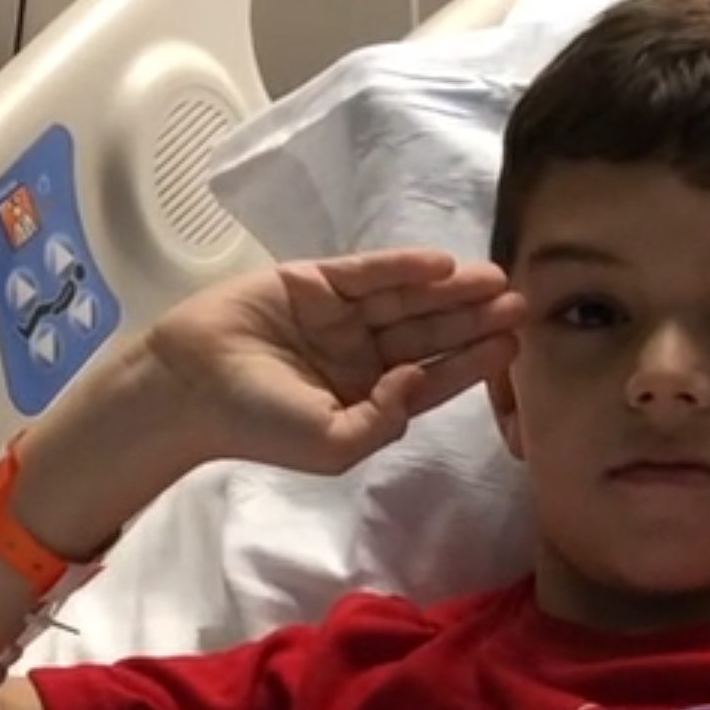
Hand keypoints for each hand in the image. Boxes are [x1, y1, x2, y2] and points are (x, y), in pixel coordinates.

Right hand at [139, 247, 524, 474]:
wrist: (185, 388)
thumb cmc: (258, 424)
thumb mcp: (332, 444)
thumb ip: (383, 422)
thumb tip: (418, 382)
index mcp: (370, 398)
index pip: (433, 378)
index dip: (473, 362)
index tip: (513, 346)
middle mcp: (362, 356)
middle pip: (430, 334)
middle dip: (475, 321)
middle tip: (523, 305)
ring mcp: (340, 317)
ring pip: (407, 301)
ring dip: (452, 291)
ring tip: (497, 281)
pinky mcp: (315, 282)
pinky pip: (368, 273)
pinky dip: (404, 267)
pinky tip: (443, 265)